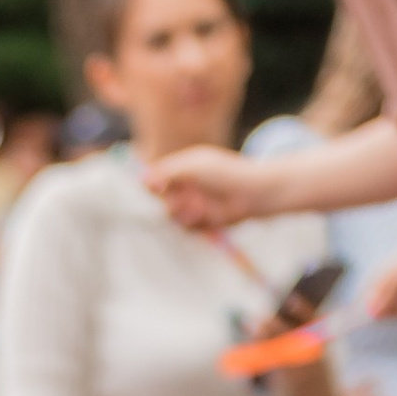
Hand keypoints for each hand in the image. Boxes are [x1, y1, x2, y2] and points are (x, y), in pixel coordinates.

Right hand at [144, 143, 270, 234]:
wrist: (253, 194)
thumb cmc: (225, 173)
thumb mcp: (194, 166)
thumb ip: (168, 172)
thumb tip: (143, 179)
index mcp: (181, 169)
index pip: (155, 178)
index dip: (151, 185)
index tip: (156, 189)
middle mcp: (184, 187)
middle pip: (160, 200)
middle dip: (170, 202)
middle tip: (183, 200)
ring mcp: (192, 204)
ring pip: (172, 216)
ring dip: (183, 213)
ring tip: (199, 208)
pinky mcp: (202, 221)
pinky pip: (186, 228)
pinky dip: (194, 224)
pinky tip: (206, 215)